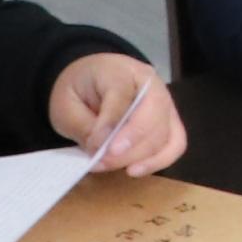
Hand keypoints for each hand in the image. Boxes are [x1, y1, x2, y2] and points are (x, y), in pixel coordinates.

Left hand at [47, 54, 183, 174]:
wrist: (91, 81)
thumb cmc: (78, 91)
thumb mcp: (66, 105)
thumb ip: (83, 125)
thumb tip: (102, 148)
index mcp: (119, 71)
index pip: (122, 95)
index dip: (111, 124)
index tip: (95, 147)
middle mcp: (150, 83)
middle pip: (153, 114)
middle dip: (130, 144)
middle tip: (102, 161)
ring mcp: (165, 102)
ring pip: (166, 133)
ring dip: (141, 157)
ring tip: (112, 166)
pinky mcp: (170, 122)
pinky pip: (176, 144)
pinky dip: (158, 161)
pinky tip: (134, 170)